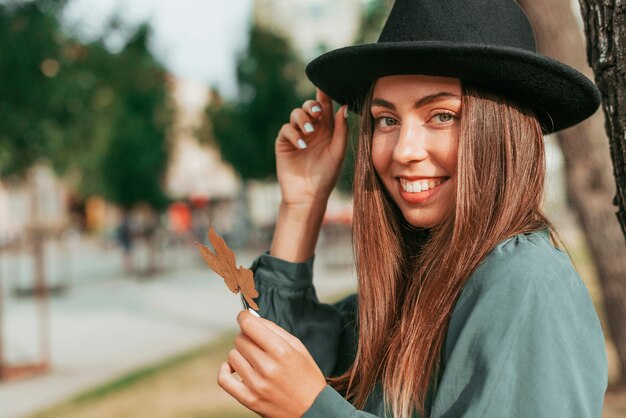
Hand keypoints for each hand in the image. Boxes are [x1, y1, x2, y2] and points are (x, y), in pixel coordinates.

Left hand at [218, 311, 326, 417]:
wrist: (313, 409)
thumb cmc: (307, 376)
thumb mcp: (298, 348)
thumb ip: (275, 330)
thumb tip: (253, 318)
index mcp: (282, 351)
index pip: (249, 325)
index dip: (244, 317)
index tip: (245, 317)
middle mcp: (268, 367)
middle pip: (240, 339)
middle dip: (247, 337)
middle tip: (257, 344)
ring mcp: (257, 385)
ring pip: (232, 355)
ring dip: (240, 354)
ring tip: (253, 359)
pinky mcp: (249, 399)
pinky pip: (224, 379)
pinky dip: (225, 370)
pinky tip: (234, 368)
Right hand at [275, 89, 348, 209]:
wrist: (308, 196)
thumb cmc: (326, 176)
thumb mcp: (338, 152)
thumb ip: (342, 130)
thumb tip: (344, 107)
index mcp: (327, 130)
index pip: (325, 108)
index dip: (324, 96)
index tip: (324, 87)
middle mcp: (311, 130)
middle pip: (309, 107)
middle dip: (312, 106)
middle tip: (317, 112)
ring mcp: (296, 136)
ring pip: (296, 115)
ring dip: (303, 119)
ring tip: (309, 131)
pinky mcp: (284, 143)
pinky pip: (286, 130)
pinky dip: (294, 134)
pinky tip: (302, 145)